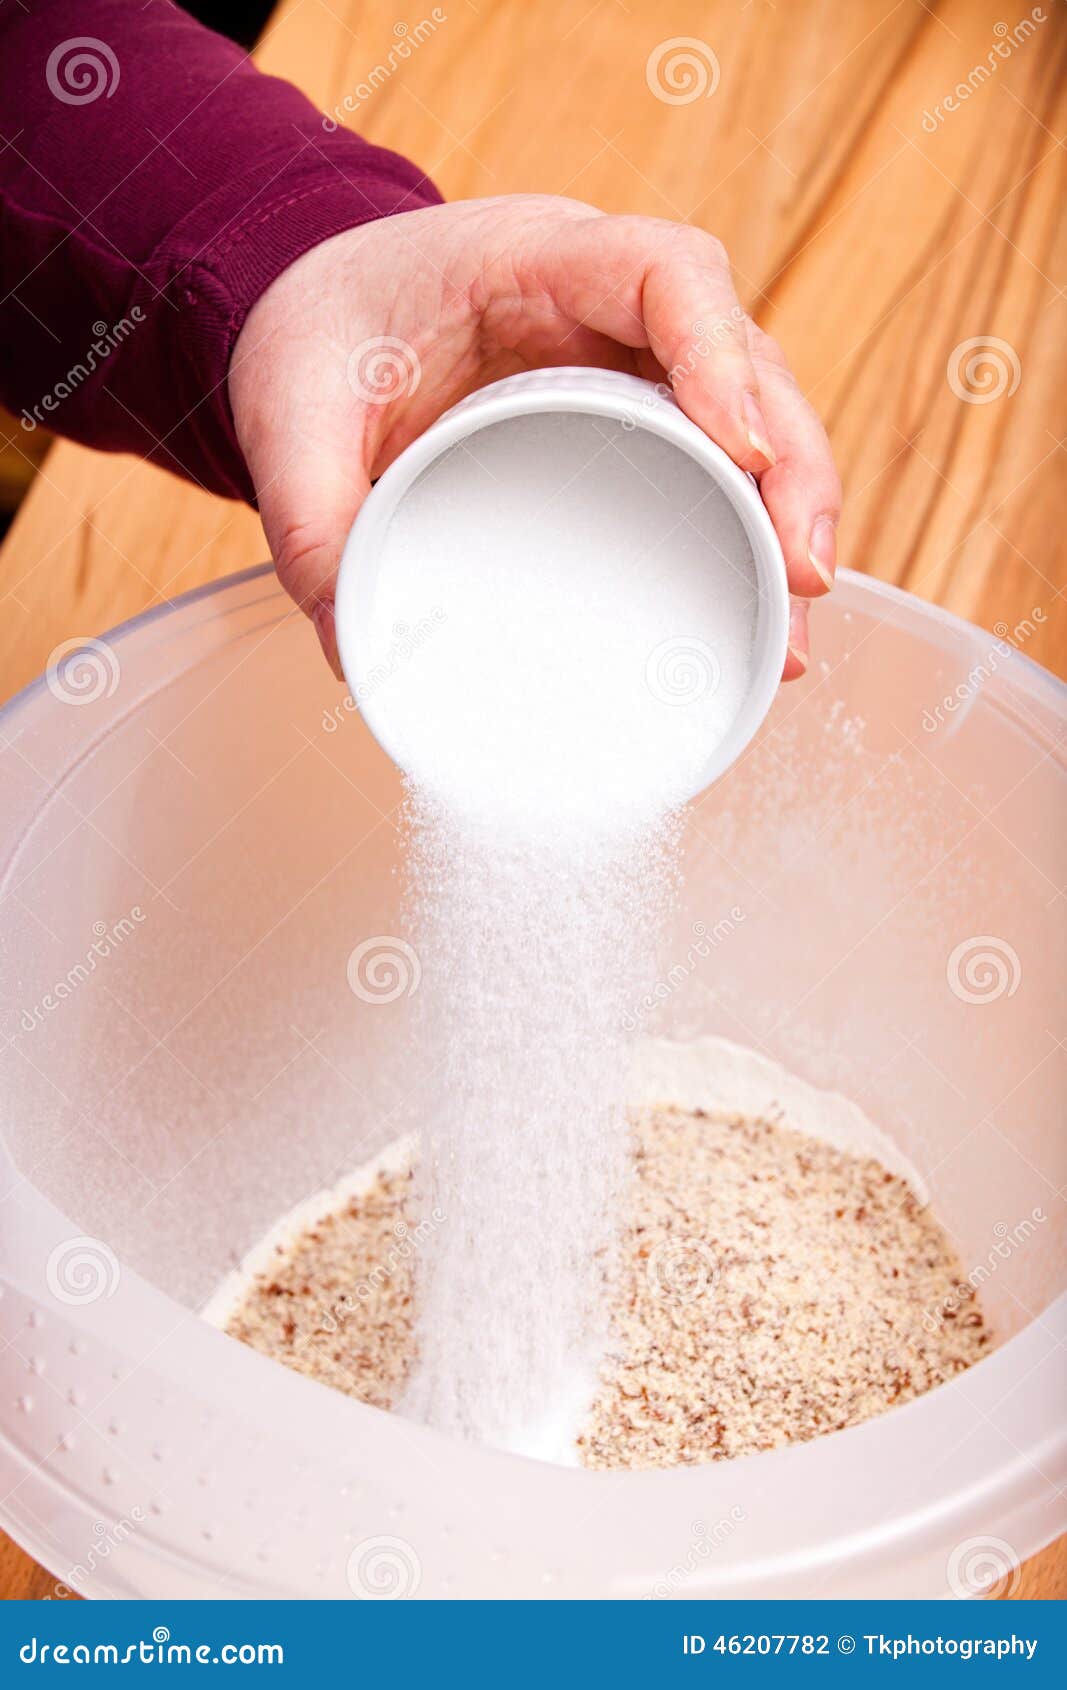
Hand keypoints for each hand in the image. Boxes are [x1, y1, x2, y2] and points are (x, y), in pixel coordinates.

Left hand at [229, 195, 840, 680]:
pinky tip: (761, 620)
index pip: (668, 273)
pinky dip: (747, 538)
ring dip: (788, 521)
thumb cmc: (318, 332)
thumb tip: (353, 649)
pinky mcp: (633, 422)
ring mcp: (633, 363)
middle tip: (801, 578)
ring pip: (753, 421)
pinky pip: (715, 468)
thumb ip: (309, 516)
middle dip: (792, 468)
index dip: (722, 354)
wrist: (318, 312)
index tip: (744, 452)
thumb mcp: (288, 411)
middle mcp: (608, 303)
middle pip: (747, 359)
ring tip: (791, 637)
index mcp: (535, 257)